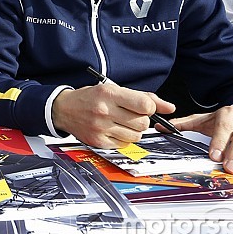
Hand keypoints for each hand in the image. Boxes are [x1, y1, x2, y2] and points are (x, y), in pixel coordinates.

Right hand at [52, 83, 175, 147]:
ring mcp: (101, 129)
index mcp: (109, 94)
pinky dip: (123, 138)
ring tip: (122, 122)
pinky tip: (113, 129)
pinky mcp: (98, 142)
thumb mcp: (113, 89)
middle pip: (143, 123)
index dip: (149, 108)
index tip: (143, 107)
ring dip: (134, 130)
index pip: (145, 106)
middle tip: (131, 115)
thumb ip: (143, 97)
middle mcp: (104, 111)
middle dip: (142, 120)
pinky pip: (124, 144)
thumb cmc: (90, 97)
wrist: (64, 109)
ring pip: (136, 136)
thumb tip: (169, 107)